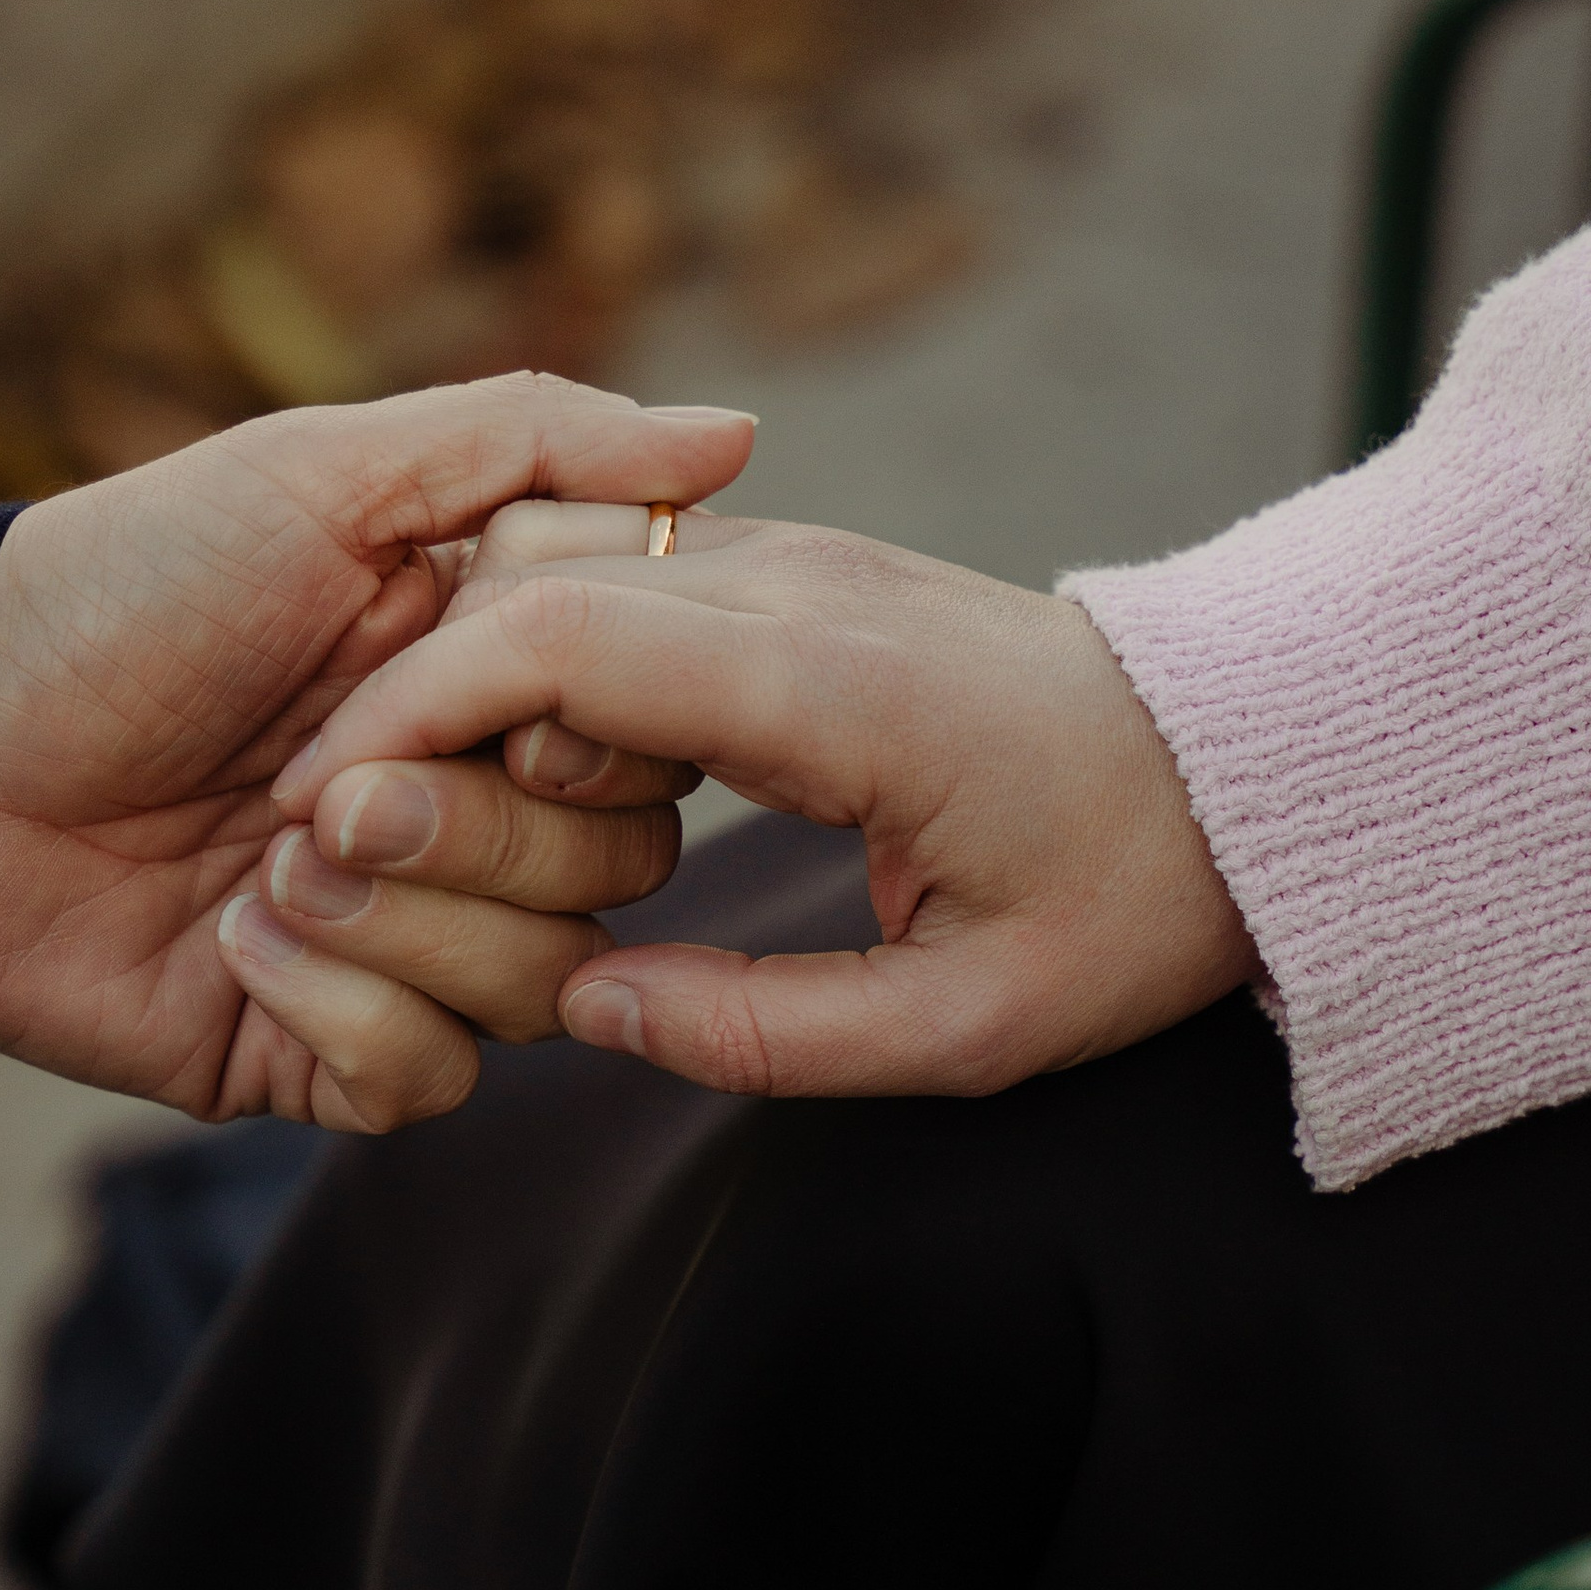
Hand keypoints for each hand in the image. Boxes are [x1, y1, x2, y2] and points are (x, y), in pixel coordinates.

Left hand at [0, 378, 750, 1126]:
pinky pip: (425, 1080)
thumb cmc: (120, 585)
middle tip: (317, 789)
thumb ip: (536, 444)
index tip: (482, 693)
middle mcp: (464, 824)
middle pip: (616, 882)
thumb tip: (739, 434)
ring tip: (260, 863)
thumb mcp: (323, 474)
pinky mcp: (312, 1058)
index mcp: (489, 693)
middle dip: (469, 835)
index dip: (587, 740)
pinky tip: (233, 945)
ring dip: (394, 923)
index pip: (652, 755)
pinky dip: (338, 1014)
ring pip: (536, 991)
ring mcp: (397, 948)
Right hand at [263, 505, 1255, 1098]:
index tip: (331, 818)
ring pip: (561, 564)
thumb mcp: (977, 1029)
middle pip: (529, 588)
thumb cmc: (1136, 898)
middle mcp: (799, 582)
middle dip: (406, 701)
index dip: (415, 716)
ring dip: (472, 674)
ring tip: (430, 819)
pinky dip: (542, 659)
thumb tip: (586, 1011)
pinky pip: (624, 579)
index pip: (560, 640)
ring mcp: (799, 554)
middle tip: (340, 835)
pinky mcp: (800, 568)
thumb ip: (772, 1035)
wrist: (1259, 766)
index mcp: (830, 681)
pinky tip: (530, 777)